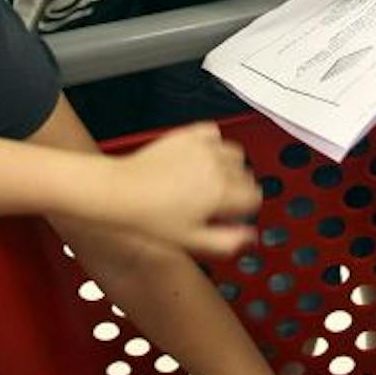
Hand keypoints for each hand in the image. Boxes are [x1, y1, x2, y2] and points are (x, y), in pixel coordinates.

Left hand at [103, 124, 259, 258]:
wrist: (121, 191)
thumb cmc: (149, 215)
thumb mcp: (192, 240)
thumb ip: (227, 241)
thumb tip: (248, 237)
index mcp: (221, 191)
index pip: (254, 196)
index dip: (246, 209)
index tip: (234, 214)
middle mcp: (215, 165)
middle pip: (247, 175)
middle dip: (238, 189)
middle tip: (219, 202)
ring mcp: (202, 147)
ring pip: (236, 153)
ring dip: (231, 166)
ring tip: (213, 180)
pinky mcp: (188, 134)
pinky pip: (215, 133)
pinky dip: (214, 144)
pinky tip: (203, 158)